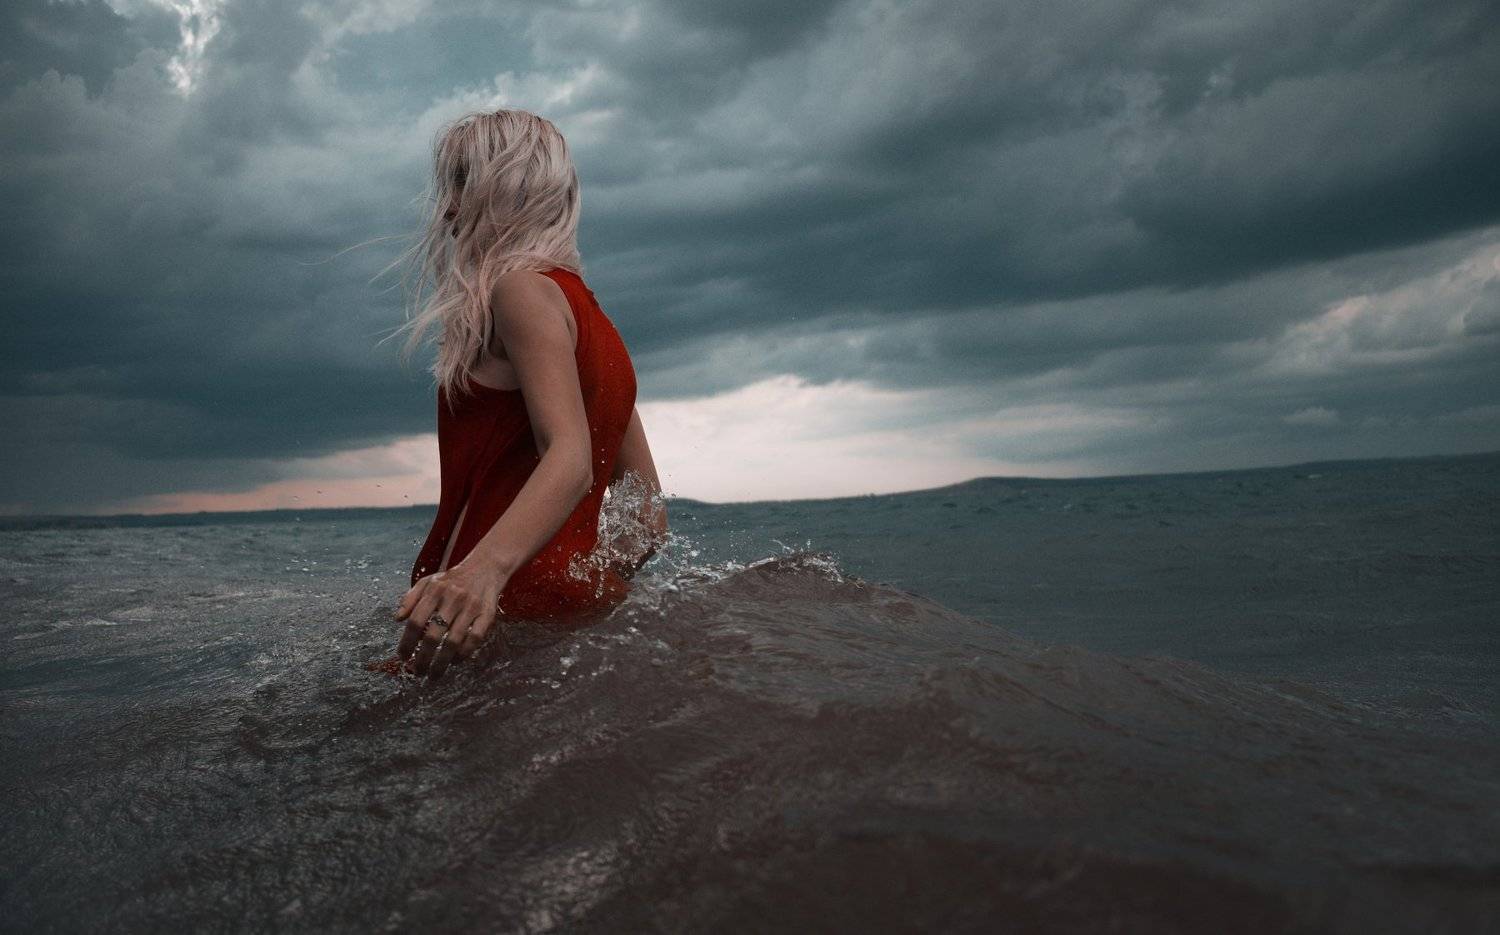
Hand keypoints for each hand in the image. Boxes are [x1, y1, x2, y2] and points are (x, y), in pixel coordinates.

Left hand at [393, 560, 507, 679]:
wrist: (486, 566)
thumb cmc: (453, 579)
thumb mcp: (428, 581)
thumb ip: (410, 598)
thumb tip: (398, 619)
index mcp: (435, 591)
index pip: (416, 621)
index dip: (407, 642)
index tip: (403, 657)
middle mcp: (452, 599)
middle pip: (433, 636)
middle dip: (423, 658)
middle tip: (418, 672)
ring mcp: (471, 607)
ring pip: (454, 642)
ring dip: (442, 662)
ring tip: (434, 674)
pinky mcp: (487, 614)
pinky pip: (475, 639)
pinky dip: (464, 653)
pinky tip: (455, 661)